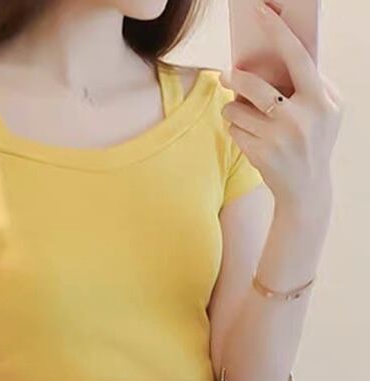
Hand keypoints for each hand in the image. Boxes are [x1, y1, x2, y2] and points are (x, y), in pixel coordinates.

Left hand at [219, 2, 343, 214]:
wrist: (306, 189)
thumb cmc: (314, 141)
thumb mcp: (327, 111)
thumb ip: (311, 83)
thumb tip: (282, 51)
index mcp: (321, 100)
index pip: (297, 57)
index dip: (278, 31)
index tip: (260, 12)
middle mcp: (300, 118)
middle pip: (253, 85)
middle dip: (235, 78)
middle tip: (227, 75)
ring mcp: (278, 138)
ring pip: (236, 110)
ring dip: (232, 109)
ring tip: (241, 114)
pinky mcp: (259, 154)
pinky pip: (233, 131)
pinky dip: (235, 130)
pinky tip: (248, 137)